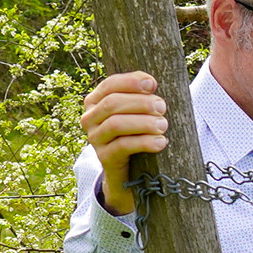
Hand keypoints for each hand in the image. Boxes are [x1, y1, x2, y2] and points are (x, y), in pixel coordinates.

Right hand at [82, 72, 166, 214]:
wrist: (128, 170)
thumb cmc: (136, 132)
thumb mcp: (135, 112)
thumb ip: (140, 95)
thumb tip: (151, 82)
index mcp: (95, 101)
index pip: (110, 85)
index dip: (131, 82)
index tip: (153, 84)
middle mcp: (90, 118)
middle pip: (112, 103)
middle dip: (141, 103)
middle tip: (162, 107)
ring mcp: (95, 138)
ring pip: (116, 124)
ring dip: (143, 122)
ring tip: (163, 125)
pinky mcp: (104, 157)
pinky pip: (123, 146)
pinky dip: (144, 142)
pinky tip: (160, 142)